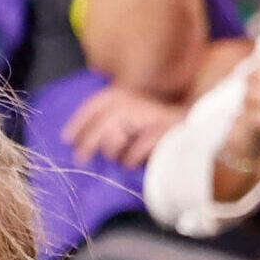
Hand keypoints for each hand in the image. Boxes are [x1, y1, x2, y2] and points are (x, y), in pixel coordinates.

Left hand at [65, 87, 184, 167]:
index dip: (79, 121)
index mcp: (123, 96)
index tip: (66, 139)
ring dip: (114, 153)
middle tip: (80, 159)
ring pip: (116, 139)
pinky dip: (131, 160)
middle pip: (103, 123)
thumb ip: (105, 125)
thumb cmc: (153, 130)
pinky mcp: (162, 132)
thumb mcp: (127, 122)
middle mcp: (135, 101)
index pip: (96, 104)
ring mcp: (150, 116)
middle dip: (88, 143)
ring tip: (121, 158)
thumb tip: (75, 141)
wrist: (193, 133)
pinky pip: (134, 152)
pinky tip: (134, 163)